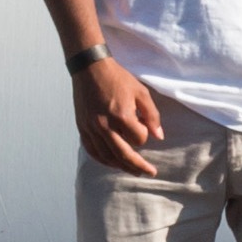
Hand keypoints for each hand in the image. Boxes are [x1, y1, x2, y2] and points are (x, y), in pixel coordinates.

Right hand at [70, 53, 164, 175]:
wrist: (89, 68)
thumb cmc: (118, 79)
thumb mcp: (141, 93)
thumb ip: (152, 116)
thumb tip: (159, 137)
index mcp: (121, 116)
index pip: (139, 139)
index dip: (145, 135)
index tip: (144, 125)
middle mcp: (104, 125)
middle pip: (123, 155)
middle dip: (138, 166)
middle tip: (149, 173)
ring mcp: (91, 128)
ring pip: (106, 156)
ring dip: (120, 166)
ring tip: (132, 170)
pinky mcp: (82, 127)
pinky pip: (92, 150)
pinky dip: (102, 159)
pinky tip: (111, 162)